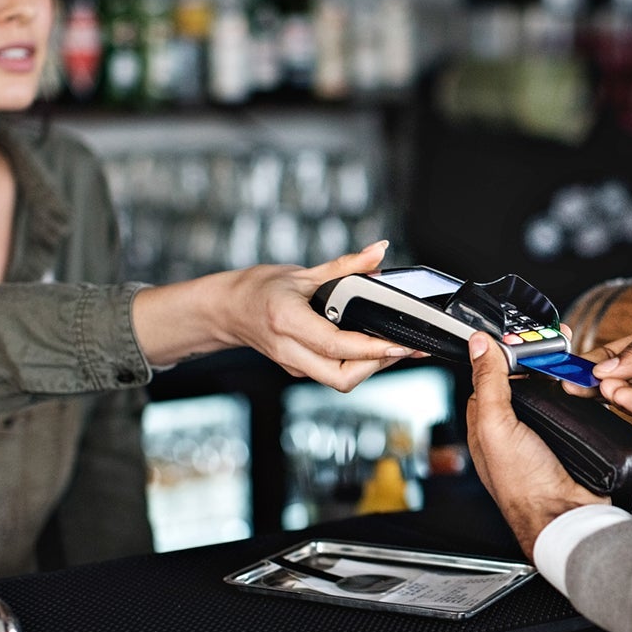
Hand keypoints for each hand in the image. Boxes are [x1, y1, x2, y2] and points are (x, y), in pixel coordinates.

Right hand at [134, 240, 422, 390]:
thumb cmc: (259, 289)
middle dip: (377, 366)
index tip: (399, 343)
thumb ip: (346, 265)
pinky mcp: (299, 369)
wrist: (226, 310)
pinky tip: (374, 346)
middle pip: (341, 378)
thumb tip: (379, 251)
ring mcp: (294, 364)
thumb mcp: (303, 273)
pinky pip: (334, 373)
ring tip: (395, 345)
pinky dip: (358, 363)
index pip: (336, 345)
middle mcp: (290, 350)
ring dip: (371, 367)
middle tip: (404, 347)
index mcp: (288, 322)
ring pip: (340, 380)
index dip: (372, 349)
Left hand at [466, 332, 607, 558]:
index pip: (489, 376)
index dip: (502, 353)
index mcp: (486, 425)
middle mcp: (513, 429)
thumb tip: (479, 345)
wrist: (567, 515)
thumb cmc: (524, 484)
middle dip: (539, 359)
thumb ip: (488, 383)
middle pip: (523, 380)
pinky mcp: (570, 439)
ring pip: (552, 391)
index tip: (519, 335)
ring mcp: (542, 434)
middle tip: (556, 342)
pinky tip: (588, 385)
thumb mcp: (496, 426)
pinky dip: (582, 395)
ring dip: (563, 376)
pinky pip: (575, 408)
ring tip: (574, 359)